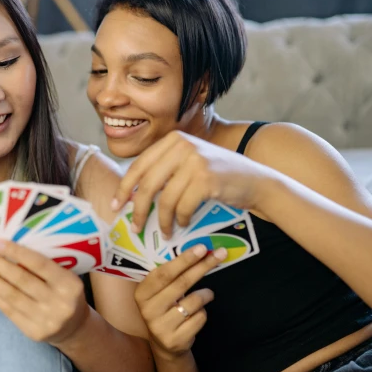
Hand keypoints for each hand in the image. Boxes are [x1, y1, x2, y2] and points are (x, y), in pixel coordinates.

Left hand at [0, 240, 88, 344]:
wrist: (75, 328)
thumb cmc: (66, 294)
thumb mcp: (64, 277)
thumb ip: (43, 267)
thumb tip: (7, 248)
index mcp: (70, 284)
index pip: (38, 263)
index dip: (14, 251)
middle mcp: (59, 303)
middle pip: (20, 278)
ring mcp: (45, 319)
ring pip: (10, 294)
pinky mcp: (33, 332)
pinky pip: (8, 310)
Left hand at [113, 131, 272, 237]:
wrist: (255, 181)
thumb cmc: (218, 176)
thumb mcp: (189, 162)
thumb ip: (164, 169)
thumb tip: (130, 193)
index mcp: (174, 139)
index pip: (140, 165)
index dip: (124, 187)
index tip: (116, 205)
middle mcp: (183, 146)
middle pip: (148, 183)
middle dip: (138, 209)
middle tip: (135, 228)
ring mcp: (195, 161)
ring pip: (165, 199)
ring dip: (162, 221)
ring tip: (164, 232)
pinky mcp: (206, 180)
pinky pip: (182, 207)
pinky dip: (180, 220)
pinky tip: (183, 224)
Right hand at [135, 244, 226, 359]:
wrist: (165, 343)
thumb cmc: (165, 308)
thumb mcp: (161, 292)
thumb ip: (171, 275)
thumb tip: (198, 251)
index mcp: (142, 293)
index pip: (164, 273)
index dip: (184, 260)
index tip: (202, 248)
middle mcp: (148, 309)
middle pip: (181, 283)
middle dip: (202, 266)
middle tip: (219, 255)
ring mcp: (161, 326)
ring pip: (194, 301)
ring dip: (206, 295)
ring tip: (206, 295)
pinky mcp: (175, 339)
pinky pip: (199, 317)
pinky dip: (203, 312)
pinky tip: (196, 315)